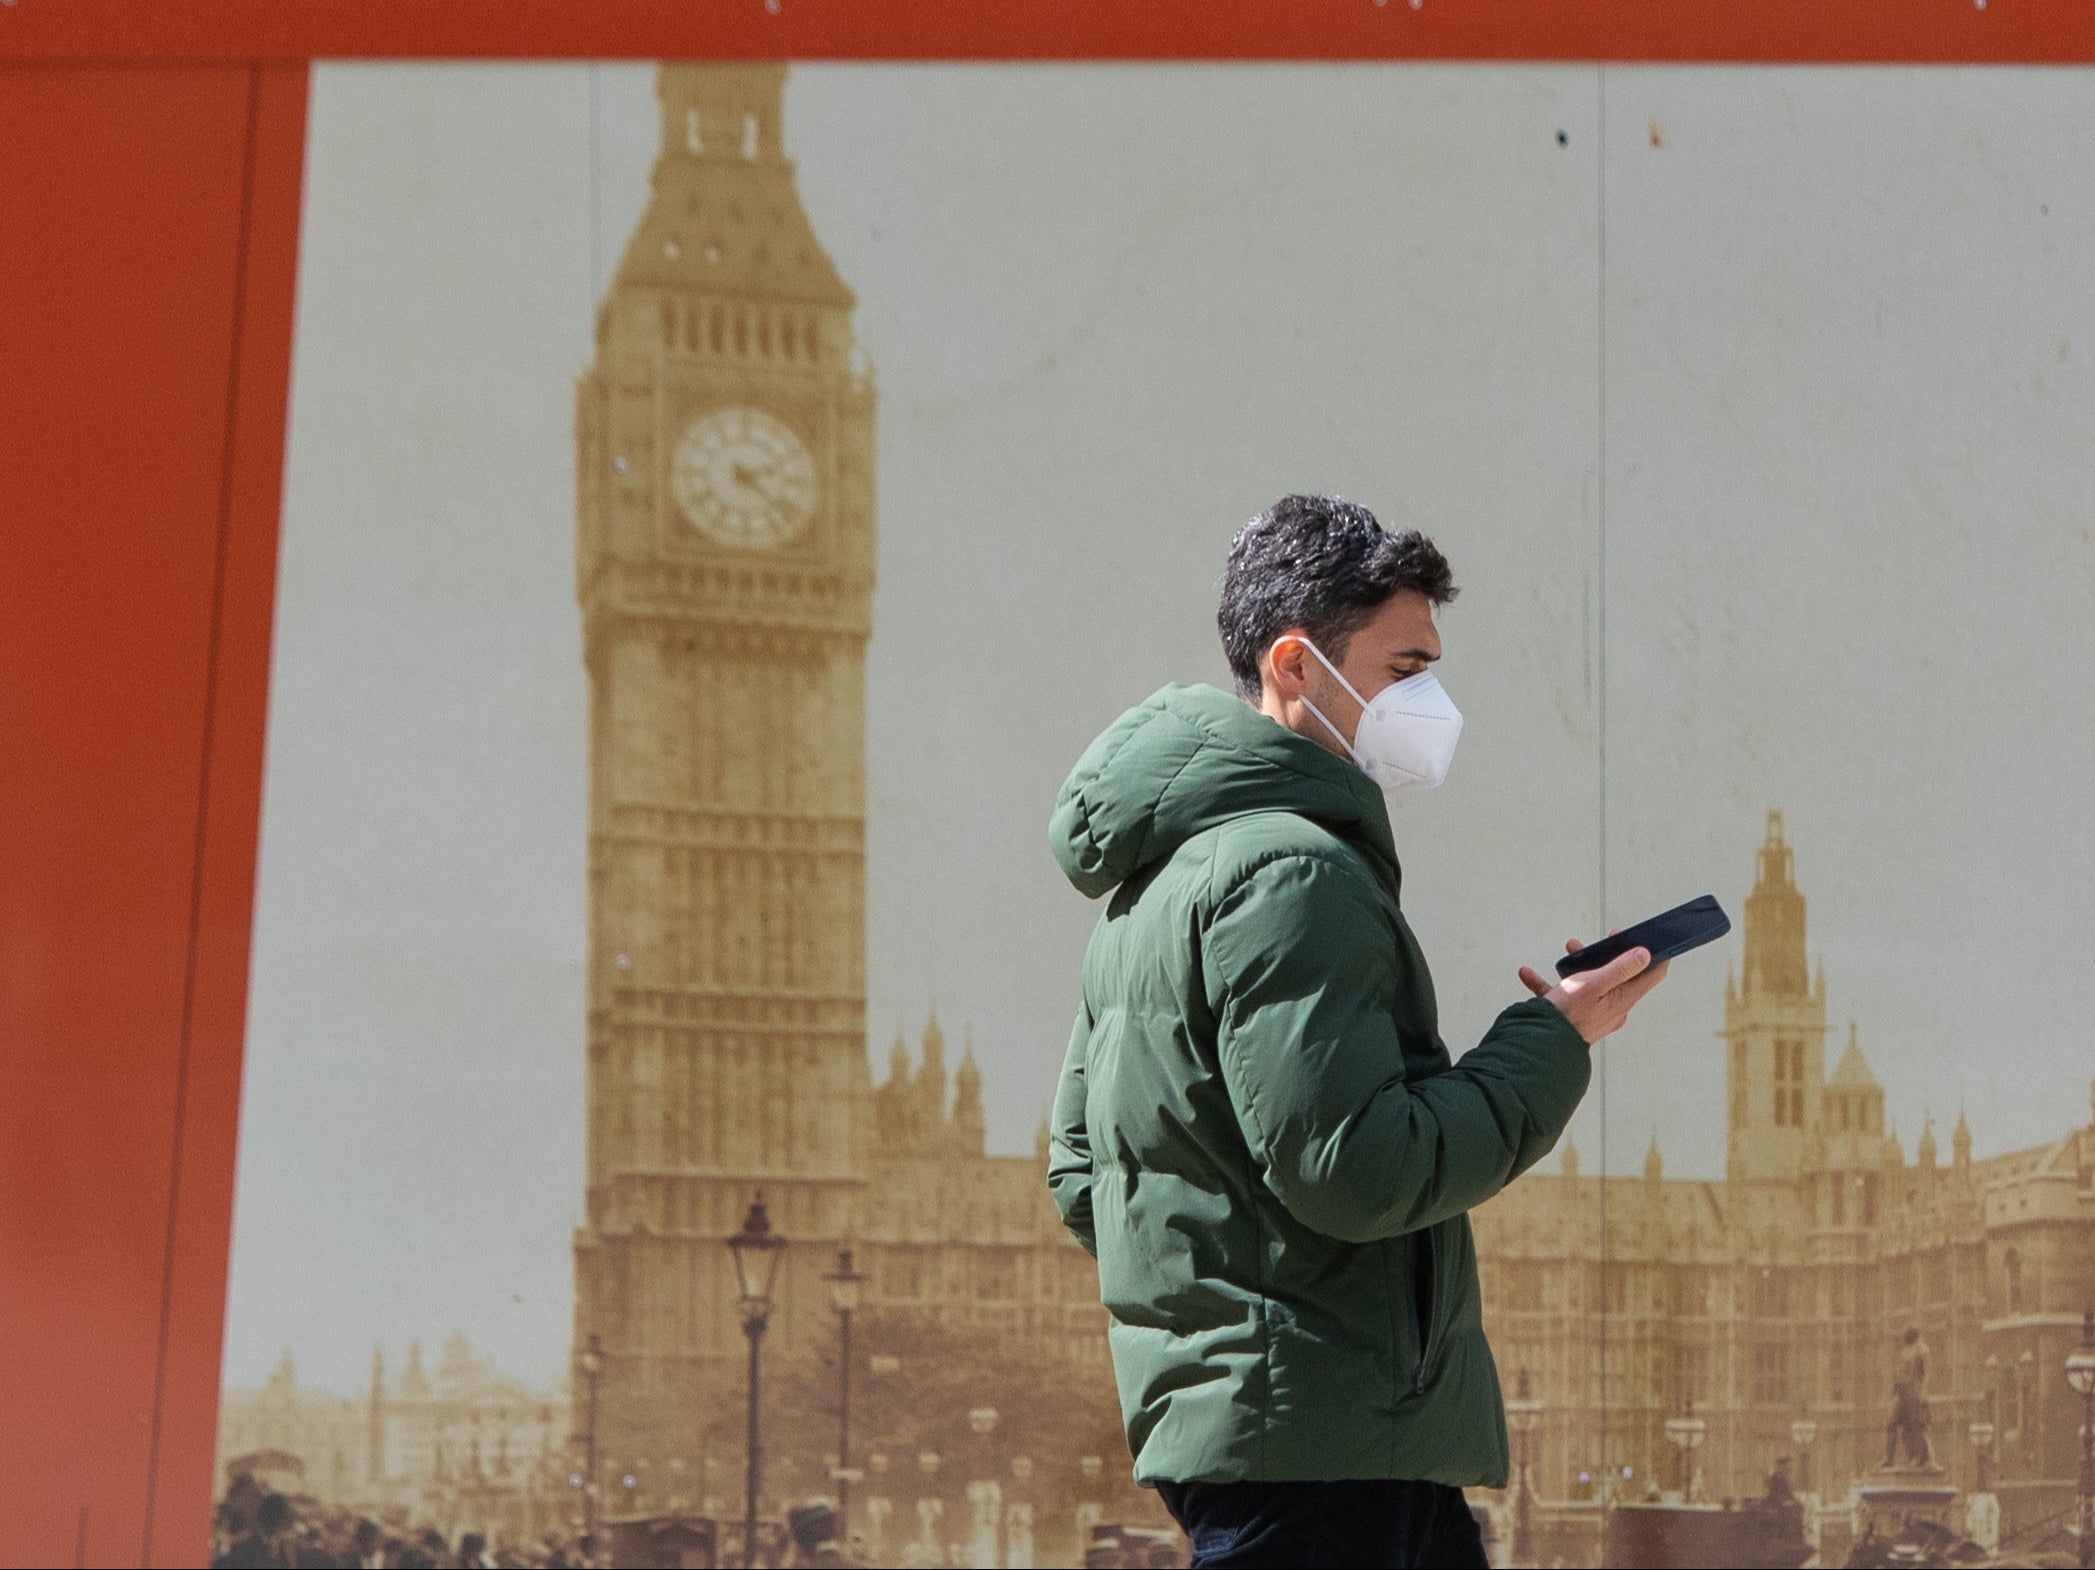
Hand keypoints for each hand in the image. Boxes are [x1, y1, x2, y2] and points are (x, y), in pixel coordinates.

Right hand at [1518, 935, 1668, 1044]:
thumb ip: (1620, 968)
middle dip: (1608, 955)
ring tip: (1567, 951)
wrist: (1540, 1045)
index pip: (1652, 975)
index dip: (1655, 955)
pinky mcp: (1574, 1018)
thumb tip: (1645, 955)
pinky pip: (1563, 996)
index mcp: (1623, 999)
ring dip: (1578, 966)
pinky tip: (1529, 975)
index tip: (1649, 940)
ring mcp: (1594, 1014)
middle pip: (1620, 976)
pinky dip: (1549, 984)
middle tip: (1602, 941)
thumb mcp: (1595, 983)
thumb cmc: (1568, 1014)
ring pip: (1591, 983)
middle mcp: (1613, 1008)